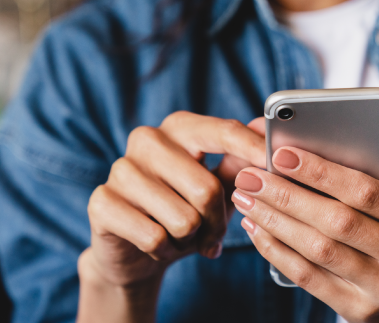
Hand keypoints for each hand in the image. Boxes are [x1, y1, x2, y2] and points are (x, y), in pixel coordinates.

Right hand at [80, 113, 265, 288]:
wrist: (135, 251)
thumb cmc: (184, 211)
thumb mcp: (218, 187)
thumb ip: (241, 162)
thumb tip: (268, 132)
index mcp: (180, 127)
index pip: (223, 132)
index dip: (253, 150)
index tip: (276, 163)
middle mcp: (147, 139)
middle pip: (207, 188)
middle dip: (217, 222)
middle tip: (212, 235)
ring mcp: (120, 168)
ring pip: (183, 219)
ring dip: (190, 239)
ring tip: (181, 237)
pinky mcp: (102, 202)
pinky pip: (154, 237)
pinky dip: (165, 250)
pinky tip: (158, 245)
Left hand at [230, 144, 378, 322]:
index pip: (369, 192)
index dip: (323, 173)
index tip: (283, 154)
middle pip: (338, 222)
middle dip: (288, 196)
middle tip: (251, 177)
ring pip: (319, 251)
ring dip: (275, 222)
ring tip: (247, 199)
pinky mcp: (358, 310)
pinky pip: (309, 278)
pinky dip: (277, 251)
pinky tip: (258, 229)